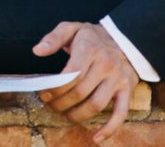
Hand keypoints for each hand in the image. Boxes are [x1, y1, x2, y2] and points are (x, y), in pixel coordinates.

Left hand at [34, 22, 138, 141]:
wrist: (124, 37)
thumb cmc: (91, 36)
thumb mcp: (71, 28)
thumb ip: (53, 38)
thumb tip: (37, 51)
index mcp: (90, 49)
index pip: (71, 75)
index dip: (56, 88)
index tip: (44, 93)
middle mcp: (106, 64)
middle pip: (80, 92)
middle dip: (61, 103)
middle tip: (50, 105)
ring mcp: (118, 79)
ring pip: (96, 105)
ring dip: (77, 115)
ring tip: (64, 115)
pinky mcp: (127, 90)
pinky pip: (121, 113)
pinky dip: (110, 128)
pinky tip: (96, 137)